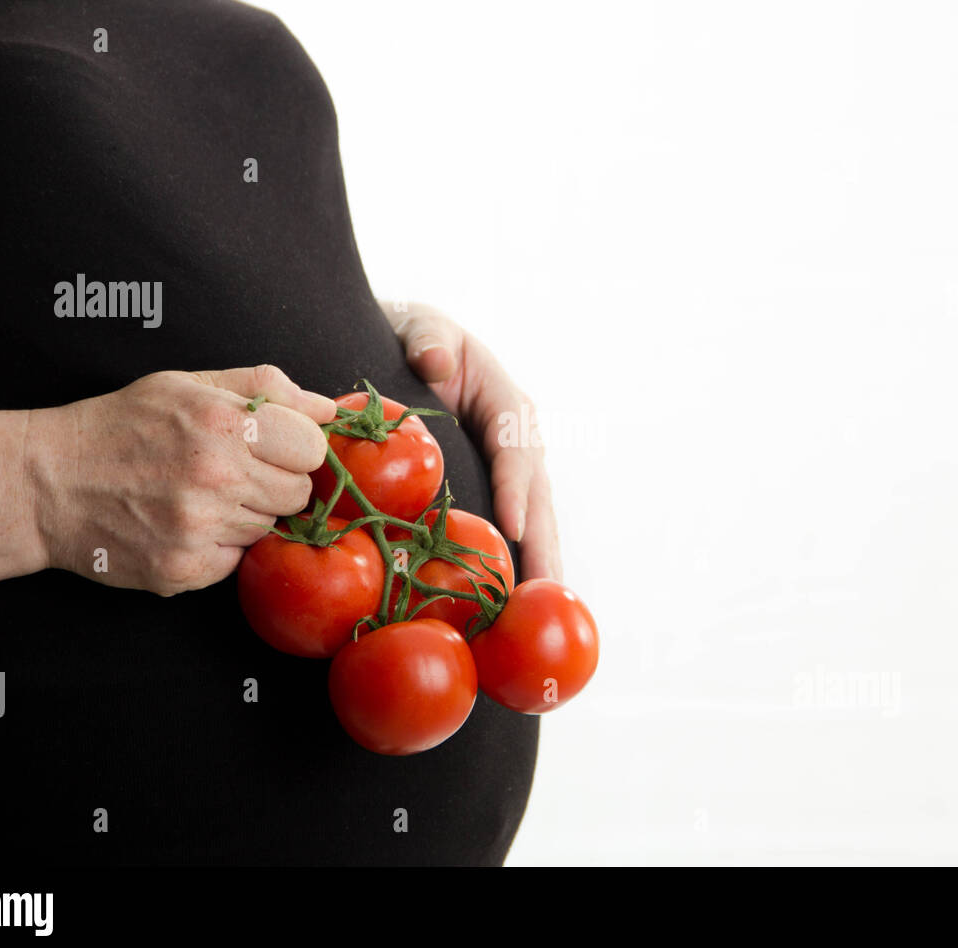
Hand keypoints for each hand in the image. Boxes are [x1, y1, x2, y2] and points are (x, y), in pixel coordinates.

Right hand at [30, 365, 334, 595]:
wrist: (47, 483)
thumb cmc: (122, 427)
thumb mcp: (189, 385)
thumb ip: (266, 389)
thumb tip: (329, 409)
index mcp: (223, 423)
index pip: (312, 449)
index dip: (297, 449)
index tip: (275, 448)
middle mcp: (215, 477)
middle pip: (298, 495)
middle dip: (275, 483)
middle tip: (233, 472)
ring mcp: (200, 528)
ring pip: (267, 529)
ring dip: (245, 515)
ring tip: (198, 495)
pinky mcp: (184, 569)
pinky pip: (235, 561)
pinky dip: (218, 547)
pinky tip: (183, 524)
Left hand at [383, 300, 562, 581]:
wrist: (411, 349)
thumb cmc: (418, 337)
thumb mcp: (422, 326)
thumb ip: (429, 338)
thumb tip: (433, 361)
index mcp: (508, 405)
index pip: (517, 451)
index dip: (517, 490)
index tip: (514, 528)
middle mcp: (519, 441)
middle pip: (538, 499)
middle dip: (544, 547)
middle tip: (546, 593)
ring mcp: (511, 469)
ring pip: (532, 521)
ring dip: (537, 565)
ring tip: (537, 611)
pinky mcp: (494, 489)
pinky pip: (509, 527)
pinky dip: (514, 563)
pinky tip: (507, 602)